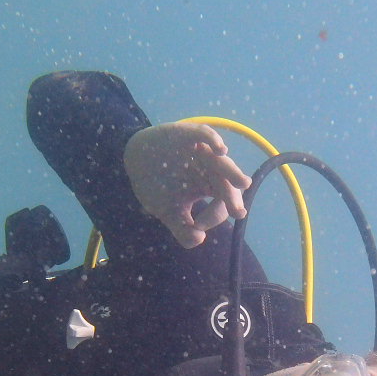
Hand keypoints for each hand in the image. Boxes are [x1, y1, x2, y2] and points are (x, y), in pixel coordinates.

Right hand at [122, 122, 250, 247]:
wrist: (133, 159)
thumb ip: (182, 228)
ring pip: (221, 161)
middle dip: (232, 198)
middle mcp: (210, 169)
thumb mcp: (168, 211)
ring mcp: (201, 151)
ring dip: (232, 172)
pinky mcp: (188, 134)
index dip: (214, 216)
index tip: (198, 225)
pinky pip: (205, 134)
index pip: (221, 203)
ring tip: (243, 183)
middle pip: (228, 183)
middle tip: (237, 212)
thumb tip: (198, 240)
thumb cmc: (157, 185)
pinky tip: (221, 149)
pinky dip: (214, 140)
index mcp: (209, 187)